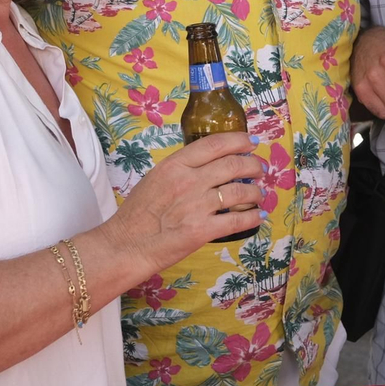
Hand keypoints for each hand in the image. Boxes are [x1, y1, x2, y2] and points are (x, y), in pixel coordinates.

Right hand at [105, 132, 265, 271]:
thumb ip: (181, 169)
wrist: (125, 245)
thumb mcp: (155, 178)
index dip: (238, 140)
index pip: (215, 144)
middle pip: (233, 165)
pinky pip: (238, 220)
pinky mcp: (203, 230)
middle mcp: (189, 181)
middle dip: (253, 165)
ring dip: (256, 192)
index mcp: (175, 165)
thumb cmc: (137, 214)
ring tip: (259, 193)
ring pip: (241, 192)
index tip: (250, 142)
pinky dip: (253, 217)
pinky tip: (258, 216)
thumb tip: (208, 164)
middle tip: (259, 169)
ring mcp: (197, 205)